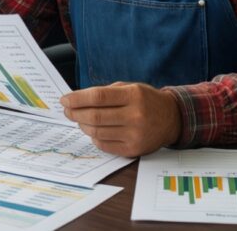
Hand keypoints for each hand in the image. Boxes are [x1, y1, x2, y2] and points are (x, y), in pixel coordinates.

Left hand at [60, 82, 182, 156]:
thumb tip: (77, 99)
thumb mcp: (130, 88)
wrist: (171, 119)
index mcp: (133, 95)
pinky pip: (104, 145)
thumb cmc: (146, 100)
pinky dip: (94, 137)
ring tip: (79, 119)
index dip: (77, 98)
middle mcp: (135, 115)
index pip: (98, 96)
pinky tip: (93, 130)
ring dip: (82, 125)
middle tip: (67, 111)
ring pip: (97, 132)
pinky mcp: (133, 149)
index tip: (65, 99)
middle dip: (75, 113)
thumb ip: (106, 92)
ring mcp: (134, 135)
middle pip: (95, 116)